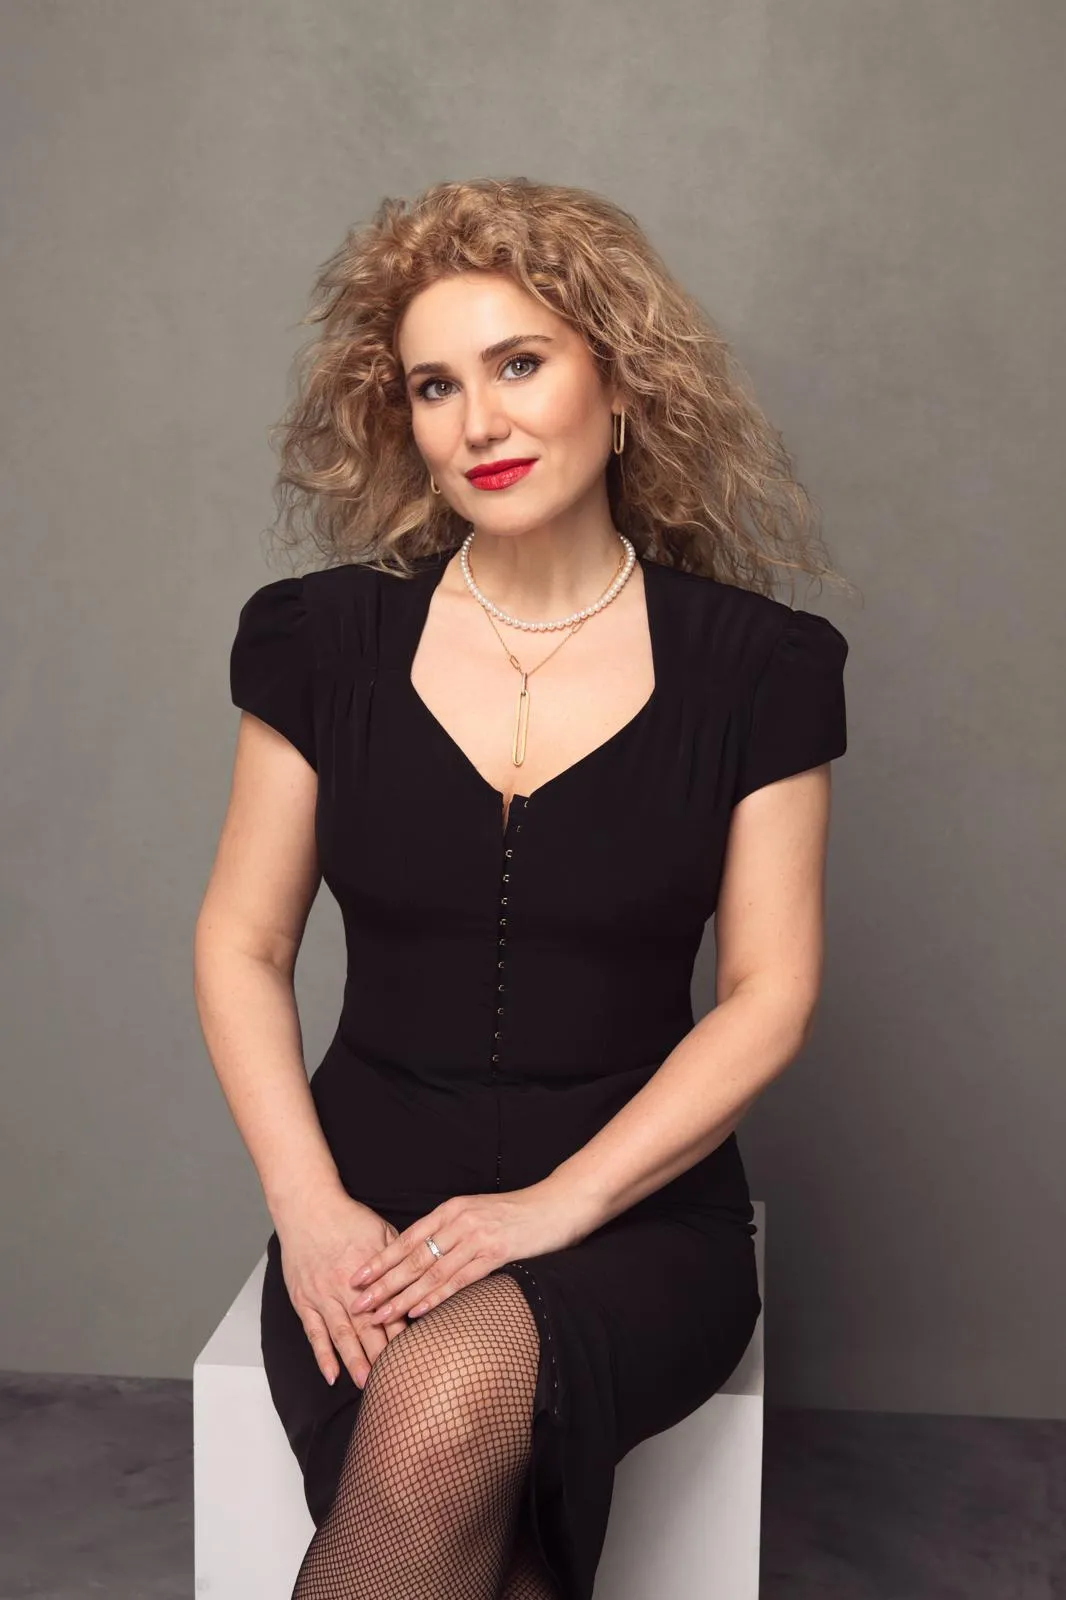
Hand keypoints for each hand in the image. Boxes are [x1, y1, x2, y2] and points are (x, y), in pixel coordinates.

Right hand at [275, 1193, 410, 1389]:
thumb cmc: (349, 1218)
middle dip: (383, 1357)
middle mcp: (347, 1288)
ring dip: (355, 1362)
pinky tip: (331, 1375)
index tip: (418, 1356)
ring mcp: (323, 1296)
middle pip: (369, 1328)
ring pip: (342, 1336)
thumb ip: (401, 1260)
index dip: (405, 1334)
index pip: (393, 1309)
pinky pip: (313, 1333)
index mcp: (372, 1272)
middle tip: (397, 1382)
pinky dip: (322, 1355)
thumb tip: (422, 1278)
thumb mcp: (383, 1232)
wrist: (308, 1207)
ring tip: (367, 1385)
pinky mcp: (303, 1300)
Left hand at [347, 1181, 584, 1324]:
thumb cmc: (521, 1214)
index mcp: (451, 1210)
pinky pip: (460, 1279)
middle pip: (412, 1258)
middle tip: (356, 1303)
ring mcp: (477, 1237)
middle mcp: (458, 1221)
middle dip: (381, 1283)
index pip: (407, 1239)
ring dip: (401, 1297)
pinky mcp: (497, 1252)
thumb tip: (427, 1258)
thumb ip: (454, 1232)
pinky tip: (418, 1311)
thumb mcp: (480, 1214)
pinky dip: (436, 1297)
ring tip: (378, 1316)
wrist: (560, 1203)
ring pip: (430, 1272)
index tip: (356, 1278)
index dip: (380, 1260)